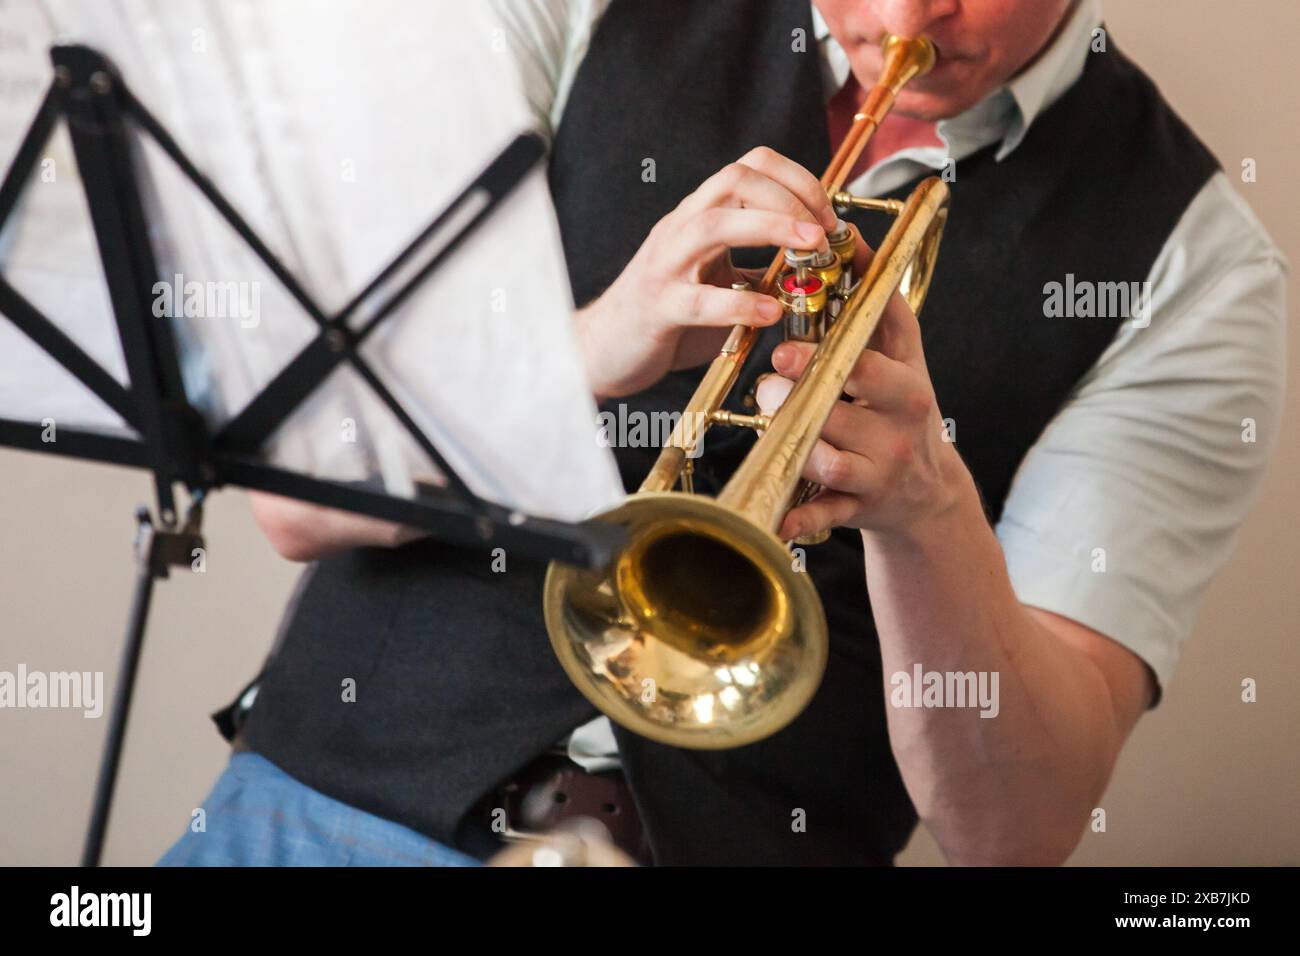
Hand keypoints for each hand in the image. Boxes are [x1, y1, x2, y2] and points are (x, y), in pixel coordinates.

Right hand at [576, 147, 837, 398]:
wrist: (602, 349)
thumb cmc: (667, 316)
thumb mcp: (718, 279)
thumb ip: (758, 265)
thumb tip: (817, 260)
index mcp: (698, 217)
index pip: (749, 167)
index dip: (797, 179)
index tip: (828, 216)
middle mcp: (680, 230)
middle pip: (734, 181)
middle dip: (789, 196)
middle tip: (824, 231)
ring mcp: (665, 266)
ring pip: (714, 225)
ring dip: (771, 227)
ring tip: (809, 247)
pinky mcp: (656, 308)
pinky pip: (699, 300)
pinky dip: (740, 303)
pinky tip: (770, 312)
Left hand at [755, 282, 966, 540]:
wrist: (927, 491)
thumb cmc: (904, 408)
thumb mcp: (905, 356)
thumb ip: (881, 303)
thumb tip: (852, 239)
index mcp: (908, 391)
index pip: (869, 370)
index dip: (824, 360)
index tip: (785, 349)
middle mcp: (896, 434)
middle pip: (837, 416)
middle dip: (795, 400)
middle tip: (769, 388)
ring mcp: (876, 476)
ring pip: (825, 463)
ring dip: (790, 445)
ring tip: (770, 423)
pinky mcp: (857, 511)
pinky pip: (823, 517)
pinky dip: (799, 521)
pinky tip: (777, 518)